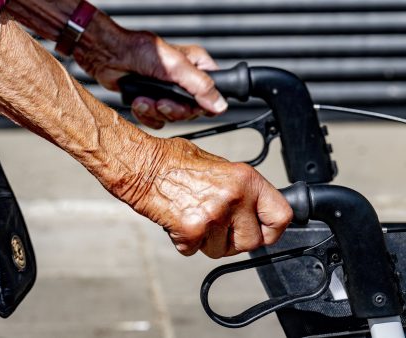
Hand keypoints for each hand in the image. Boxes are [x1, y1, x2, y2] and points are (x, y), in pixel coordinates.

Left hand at [74, 30, 226, 128]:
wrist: (110, 57)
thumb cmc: (141, 51)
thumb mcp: (177, 67)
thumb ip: (201, 86)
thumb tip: (220, 105)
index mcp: (197, 68)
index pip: (214, 94)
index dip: (203, 105)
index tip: (191, 105)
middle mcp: (184, 82)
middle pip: (191, 111)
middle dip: (174, 110)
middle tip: (162, 102)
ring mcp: (168, 93)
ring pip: (172, 118)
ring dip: (156, 111)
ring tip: (145, 99)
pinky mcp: (151, 102)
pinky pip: (156, 120)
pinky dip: (145, 114)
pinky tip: (138, 101)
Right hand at [111, 137, 291, 256]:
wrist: (143, 166)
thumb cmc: (175, 162)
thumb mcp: (219, 166)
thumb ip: (241, 190)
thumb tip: (256, 210)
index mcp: (246, 180)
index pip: (281, 216)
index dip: (272, 230)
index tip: (263, 232)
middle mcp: (234, 198)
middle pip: (251, 242)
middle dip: (234, 240)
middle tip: (217, 226)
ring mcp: (213, 216)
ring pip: (221, 251)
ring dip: (207, 241)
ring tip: (193, 216)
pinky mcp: (192, 231)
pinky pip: (195, 251)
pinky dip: (185, 242)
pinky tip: (178, 221)